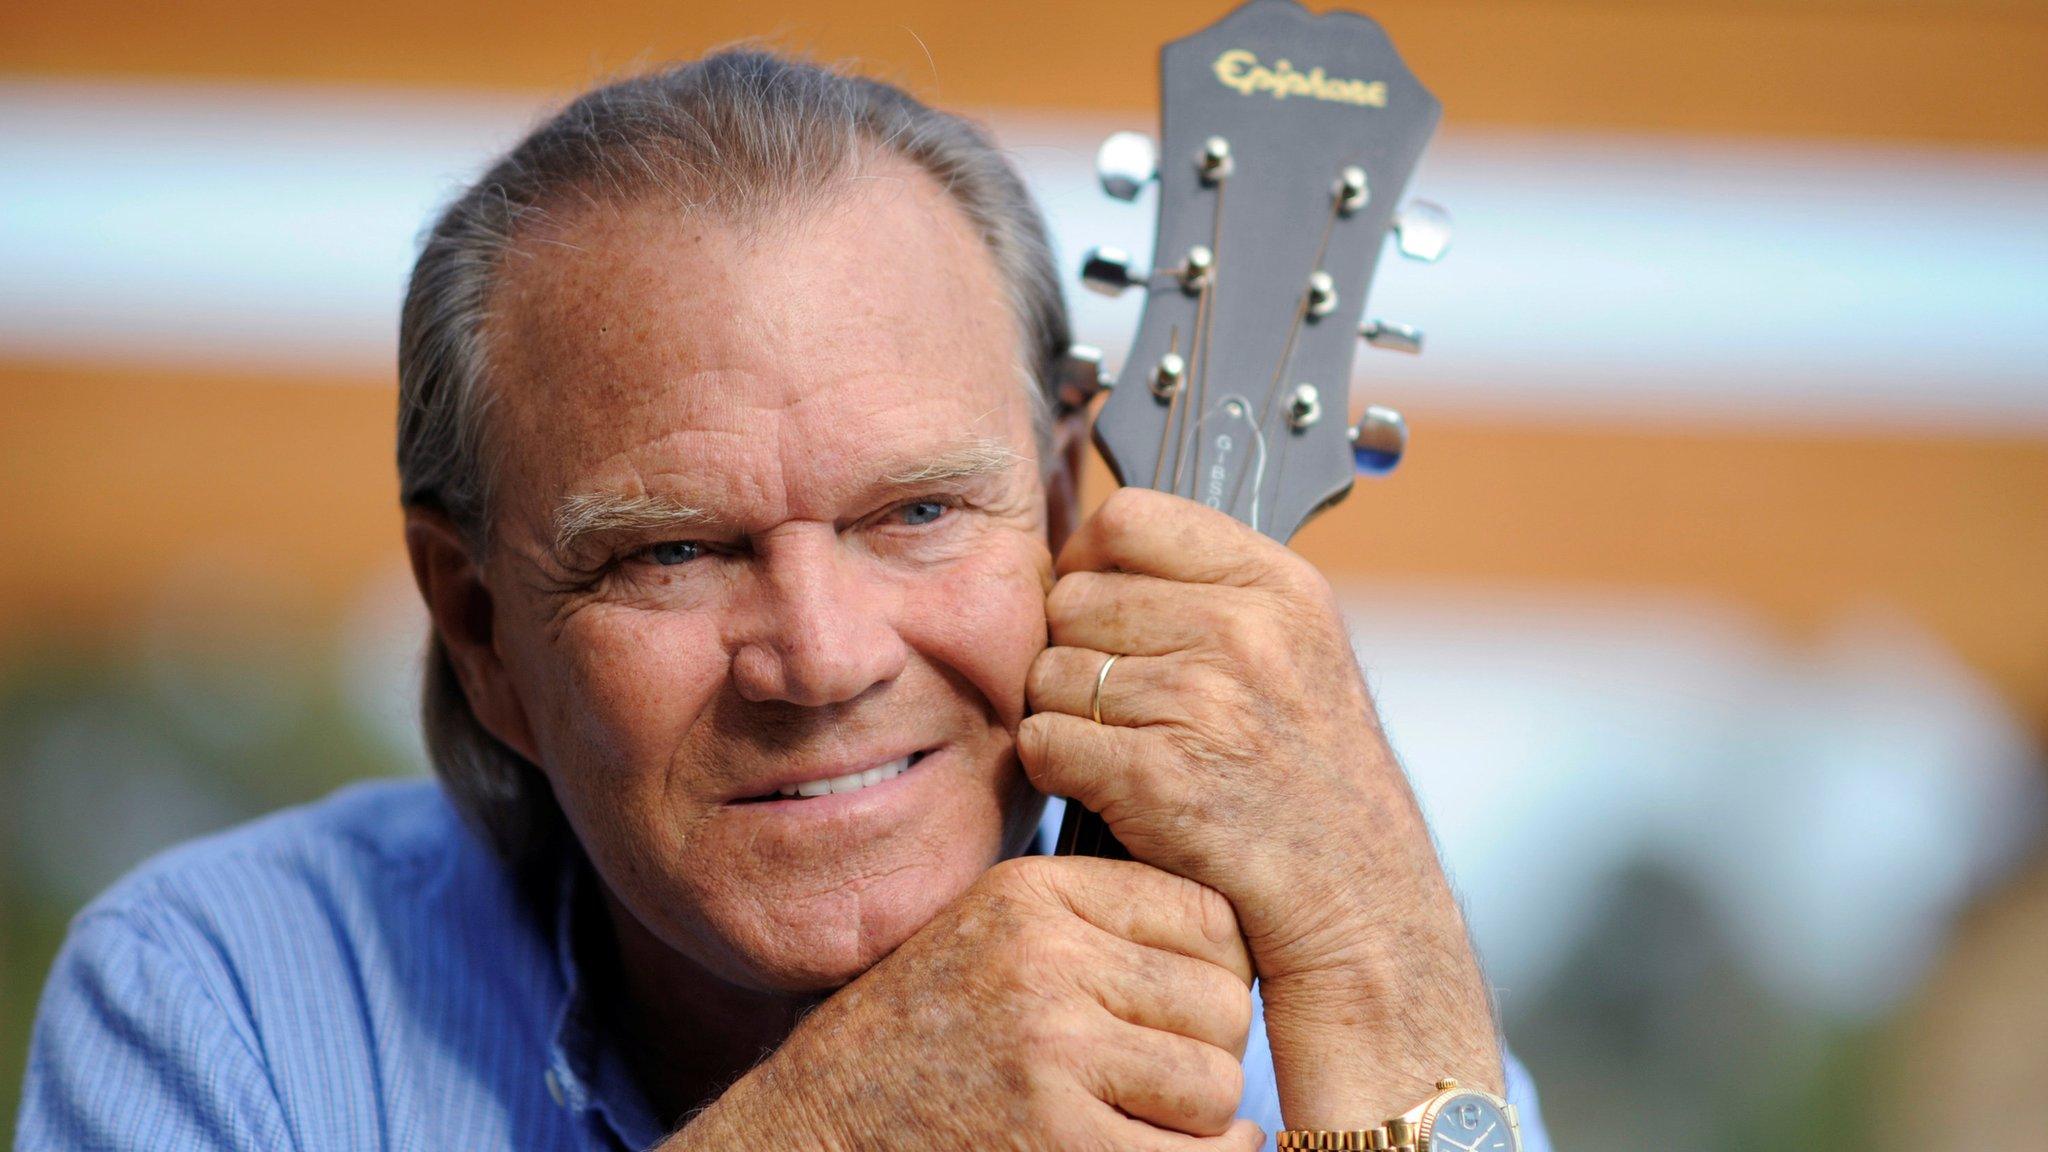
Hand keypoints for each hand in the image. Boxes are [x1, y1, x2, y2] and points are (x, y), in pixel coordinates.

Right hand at [668, 855, 1265, 1151]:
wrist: (817, 1129)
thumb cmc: (921, 1040)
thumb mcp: (990, 939)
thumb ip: (1095, 925)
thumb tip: (1238, 947)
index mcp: (1033, 894)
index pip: (1209, 915)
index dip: (1216, 974)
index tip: (1176, 1012)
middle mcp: (1045, 959)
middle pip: (1223, 1001)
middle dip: (1205, 1051)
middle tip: (1151, 1079)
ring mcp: (1051, 1052)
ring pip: (1216, 1084)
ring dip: (1196, 1121)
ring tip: (1135, 1121)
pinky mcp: (1058, 1141)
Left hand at [1015, 488, 1499, 1122]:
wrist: (1359, 903)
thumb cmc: (1311, 781)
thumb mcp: (1296, 651)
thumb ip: (1208, 593)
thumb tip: (1086, 555)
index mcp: (1278, 585)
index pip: (1128, 518)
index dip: (1089, 560)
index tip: (1096, 604)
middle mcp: (1245, 631)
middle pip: (1073, 598)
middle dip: (1072, 650)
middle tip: (1114, 702)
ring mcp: (1204, 704)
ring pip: (1049, 673)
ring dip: (1062, 715)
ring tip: (1122, 749)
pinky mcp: (1160, 778)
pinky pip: (1044, 741)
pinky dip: (1057, 770)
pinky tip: (1109, 791)